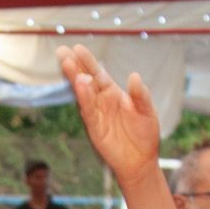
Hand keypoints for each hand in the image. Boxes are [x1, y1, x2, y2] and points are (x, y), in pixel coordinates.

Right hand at [58, 44, 161, 185]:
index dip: (88, 61)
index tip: (77, 48)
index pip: (99, 73)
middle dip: (74, 66)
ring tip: (67, 63)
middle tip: (62, 51)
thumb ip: (140, 95)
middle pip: (86, 79)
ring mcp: (97, 113)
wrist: (141, 160)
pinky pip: (88, 110)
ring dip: (75, 78)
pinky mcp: (94, 127)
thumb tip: (134, 76)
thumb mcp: (147, 111)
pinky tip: (79, 84)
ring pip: (84, 93)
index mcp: (114, 93)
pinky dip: (84, 97)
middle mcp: (102, 101)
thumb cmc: (145, 133)